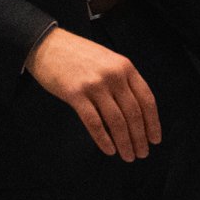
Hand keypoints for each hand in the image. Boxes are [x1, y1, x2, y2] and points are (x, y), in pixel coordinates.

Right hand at [26, 29, 160, 159]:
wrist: (45, 43)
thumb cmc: (78, 56)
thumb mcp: (109, 61)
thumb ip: (124, 82)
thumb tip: (138, 117)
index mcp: (125, 67)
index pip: (147, 101)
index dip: (153, 124)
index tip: (155, 140)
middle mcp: (113, 75)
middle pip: (133, 114)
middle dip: (140, 138)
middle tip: (142, 154)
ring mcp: (94, 84)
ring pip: (117, 122)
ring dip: (125, 143)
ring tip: (128, 156)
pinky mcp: (75, 93)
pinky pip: (94, 123)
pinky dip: (104, 140)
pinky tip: (109, 150)